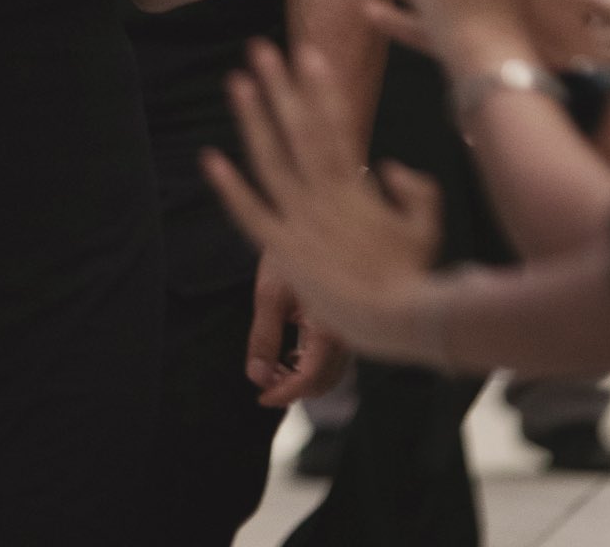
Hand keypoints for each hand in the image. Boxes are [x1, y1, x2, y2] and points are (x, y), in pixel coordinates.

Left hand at [203, 43, 441, 356]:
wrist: (397, 320)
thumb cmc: (413, 277)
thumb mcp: (427, 225)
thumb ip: (416, 190)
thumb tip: (390, 166)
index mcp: (354, 185)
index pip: (335, 122)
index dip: (320, 86)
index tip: (309, 52)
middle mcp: (323, 193)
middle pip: (297, 128)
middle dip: (279, 85)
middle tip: (260, 48)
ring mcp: (301, 220)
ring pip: (269, 159)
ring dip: (252, 119)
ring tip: (237, 82)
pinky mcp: (284, 250)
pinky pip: (251, 214)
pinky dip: (230, 188)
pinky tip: (211, 160)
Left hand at [246, 254, 348, 407]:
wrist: (318, 211)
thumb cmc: (292, 244)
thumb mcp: (270, 291)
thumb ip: (263, 337)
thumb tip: (256, 377)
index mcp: (331, 326)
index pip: (310, 379)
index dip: (284, 394)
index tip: (261, 398)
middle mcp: (349, 329)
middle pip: (324, 381)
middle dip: (293, 389)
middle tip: (264, 383)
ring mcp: (353, 323)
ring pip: (332, 370)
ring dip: (304, 377)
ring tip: (274, 367)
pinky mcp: (351, 316)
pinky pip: (336, 354)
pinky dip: (314, 362)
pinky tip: (293, 352)